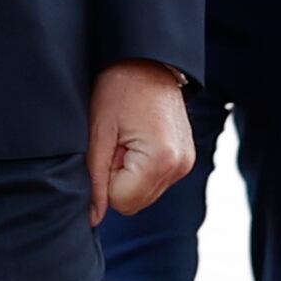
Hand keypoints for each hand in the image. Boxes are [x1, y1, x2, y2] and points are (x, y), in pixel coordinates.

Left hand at [87, 58, 196, 223]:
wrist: (148, 63)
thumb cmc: (119, 90)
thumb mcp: (98, 132)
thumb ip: (95, 178)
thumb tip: (93, 218)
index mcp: (162, 160)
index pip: (121, 202)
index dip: (104, 180)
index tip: (107, 149)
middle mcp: (180, 166)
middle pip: (134, 202)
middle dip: (116, 179)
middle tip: (115, 143)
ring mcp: (186, 164)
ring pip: (143, 194)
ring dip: (127, 174)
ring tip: (126, 139)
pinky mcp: (185, 159)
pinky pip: (153, 181)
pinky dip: (139, 168)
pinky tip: (136, 141)